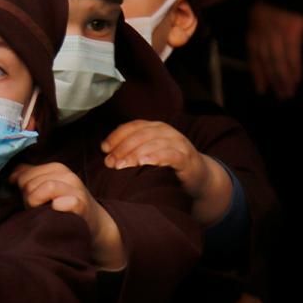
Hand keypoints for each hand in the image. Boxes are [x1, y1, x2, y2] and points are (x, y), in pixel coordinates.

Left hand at [9, 162, 97, 233]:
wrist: (91, 221)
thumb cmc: (62, 204)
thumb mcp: (45, 186)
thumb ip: (28, 177)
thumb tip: (11, 176)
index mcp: (57, 168)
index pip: (25, 174)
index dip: (21, 189)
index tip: (29, 198)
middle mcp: (68, 175)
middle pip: (32, 183)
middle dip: (28, 198)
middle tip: (36, 209)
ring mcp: (76, 189)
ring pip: (46, 187)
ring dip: (38, 204)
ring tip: (43, 211)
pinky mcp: (82, 205)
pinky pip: (65, 201)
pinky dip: (57, 206)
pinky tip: (55, 210)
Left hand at [102, 121, 231, 224]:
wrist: (198, 176)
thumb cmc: (167, 166)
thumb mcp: (148, 153)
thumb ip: (130, 150)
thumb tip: (106, 153)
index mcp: (155, 128)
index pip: (133, 126)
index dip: (117, 136)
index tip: (104, 149)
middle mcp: (167, 132)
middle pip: (141, 135)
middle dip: (123, 148)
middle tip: (110, 162)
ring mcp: (178, 144)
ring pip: (154, 143)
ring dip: (135, 154)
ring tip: (121, 165)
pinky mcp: (187, 158)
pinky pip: (171, 155)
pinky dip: (157, 157)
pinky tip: (144, 163)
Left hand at [247, 0, 302, 99]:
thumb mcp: (264, 12)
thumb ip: (264, 29)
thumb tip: (270, 48)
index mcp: (254, 29)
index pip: (253, 56)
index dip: (258, 73)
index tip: (261, 89)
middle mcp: (262, 33)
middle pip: (266, 61)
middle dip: (272, 80)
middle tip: (280, 96)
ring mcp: (276, 32)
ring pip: (278, 61)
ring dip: (283, 79)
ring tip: (288, 93)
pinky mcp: (291, 30)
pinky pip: (292, 53)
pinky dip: (294, 68)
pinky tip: (297, 79)